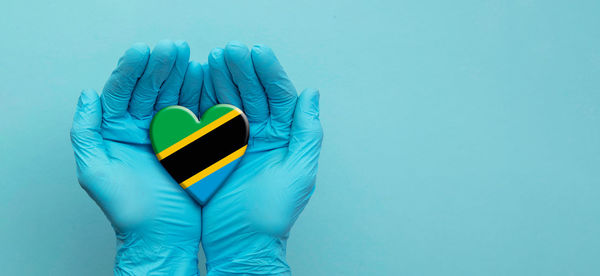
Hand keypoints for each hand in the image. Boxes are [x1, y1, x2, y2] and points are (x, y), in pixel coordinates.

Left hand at [70, 40, 204, 274]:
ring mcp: (168, 134)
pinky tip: (205, 79)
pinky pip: (195, 114)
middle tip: (173, 47)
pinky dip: (201, 96)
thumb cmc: (128, 210)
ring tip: (190, 58)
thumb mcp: (95, 171)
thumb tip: (88, 95)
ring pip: (174, 96)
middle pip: (150, 88)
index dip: (132, 70)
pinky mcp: (191, 142)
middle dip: (161, 66)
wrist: (162, 236)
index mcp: (117, 131)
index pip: (122, 92)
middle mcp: (141, 128)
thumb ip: (86, 132)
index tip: (144, 51)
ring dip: (181, 75)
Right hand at [200, 42, 322, 274]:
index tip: (257, 52)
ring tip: (213, 58)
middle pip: (254, 93)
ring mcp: (238, 141)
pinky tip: (198, 82)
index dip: (269, 73)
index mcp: (285, 137)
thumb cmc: (272, 215)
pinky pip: (210, 119)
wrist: (241, 243)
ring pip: (231, 101)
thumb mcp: (298, 172)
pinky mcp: (215, 151)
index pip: (279, 97)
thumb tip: (312, 94)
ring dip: (223, 79)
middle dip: (243, 70)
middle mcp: (263, 135)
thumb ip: (306, 132)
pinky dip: (204, 100)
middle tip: (230, 50)